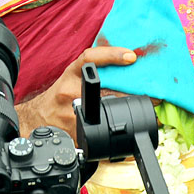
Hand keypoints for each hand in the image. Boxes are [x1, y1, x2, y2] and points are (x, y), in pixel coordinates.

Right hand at [19, 43, 136, 136]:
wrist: (38, 117)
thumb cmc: (60, 94)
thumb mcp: (72, 75)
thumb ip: (93, 68)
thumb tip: (127, 61)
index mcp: (71, 74)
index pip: (90, 58)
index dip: (111, 55)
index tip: (131, 56)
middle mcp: (69, 90)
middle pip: (107, 89)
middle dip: (132, 92)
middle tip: (155, 93)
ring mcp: (71, 112)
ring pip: (107, 114)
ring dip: (128, 115)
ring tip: (146, 113)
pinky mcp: (73, 132)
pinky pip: (100, 136)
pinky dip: (115, 139)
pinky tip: (127, 139)